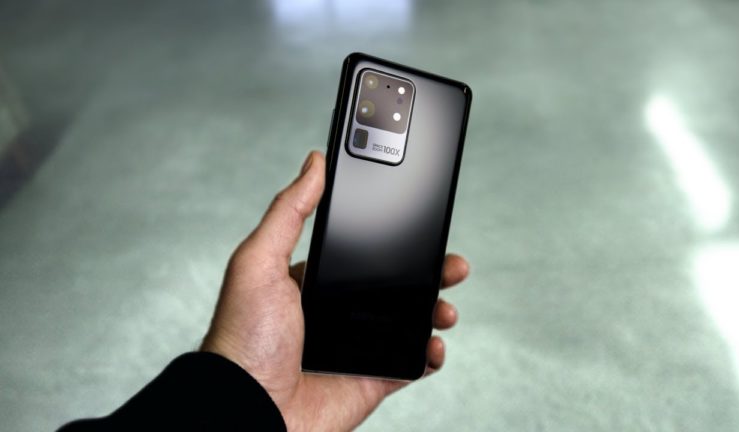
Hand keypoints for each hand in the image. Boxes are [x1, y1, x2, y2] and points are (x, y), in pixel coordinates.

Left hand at [201, 151, 468, 431]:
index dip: (395, 241)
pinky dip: (431, 354)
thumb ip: (288, 211)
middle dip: (428, 272)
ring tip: (445, 306)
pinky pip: (412, 364)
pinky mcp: (371, 379)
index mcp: (312, 283)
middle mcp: (337, 313)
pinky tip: (434, 343)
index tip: (421, 227)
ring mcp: (356, 347)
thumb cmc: (243, 339)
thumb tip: (313, 163)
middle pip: (395, 286)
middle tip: (451, 264)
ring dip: (436, 310)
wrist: (249, 409)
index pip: (363, 254)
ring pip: (410, 322)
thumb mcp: (258, 261)